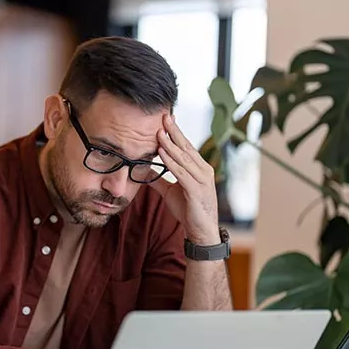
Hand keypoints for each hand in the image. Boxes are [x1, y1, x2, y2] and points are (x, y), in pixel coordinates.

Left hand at [149, 114, 220, 245]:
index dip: (176, 133)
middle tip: (164, 117)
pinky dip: (171, 162)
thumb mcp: (171, 192)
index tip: (166, 119)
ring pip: (183, 158)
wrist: (201, 232)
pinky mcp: (197, 190)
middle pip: (186, 147)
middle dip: (174, 132)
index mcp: (199, 168)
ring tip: (159, 133)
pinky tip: (162, 154)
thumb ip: (159, 180)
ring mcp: (202, 180)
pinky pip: (182, 173)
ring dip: (170, 145)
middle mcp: (203, 170)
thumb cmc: (189, 211)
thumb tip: (145, 170)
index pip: (186, 147)